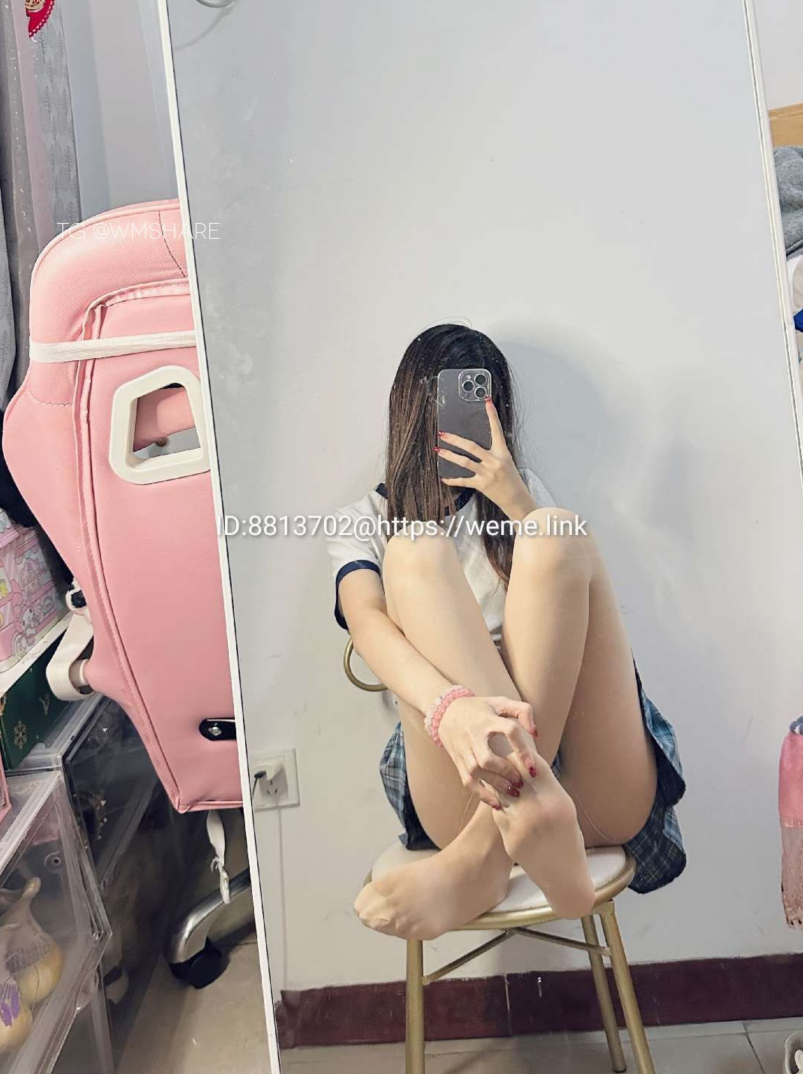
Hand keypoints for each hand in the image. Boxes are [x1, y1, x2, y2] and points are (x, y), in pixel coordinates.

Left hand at [436, 399, 535, 519]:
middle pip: (472, 446)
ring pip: (464, 462)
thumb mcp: (506, 461)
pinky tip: (444, 477)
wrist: (517, 499)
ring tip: (439, 450)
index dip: (492, 415)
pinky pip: (463, 480)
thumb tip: (475, 444)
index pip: (496, 430)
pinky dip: (452, 479)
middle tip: (443, 434)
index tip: (487, 402)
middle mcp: (494, 461)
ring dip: (450, 455)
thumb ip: (493, 452)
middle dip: (455, 439)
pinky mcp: (481, 485)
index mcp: (503, 452)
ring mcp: (487, 473)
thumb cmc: (511, 479)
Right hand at [437, 694, 539, 808]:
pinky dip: (481, 795)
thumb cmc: (480, 708)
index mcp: (487, 719)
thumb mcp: (500, 702)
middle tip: (521, 782)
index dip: (522, 749)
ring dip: (496, 784)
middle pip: (487, 758)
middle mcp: (474, 735)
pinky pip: (468, 781)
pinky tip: (497, 803)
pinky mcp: (458, 761)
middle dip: (506, 772)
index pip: (509, 731)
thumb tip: (535, 733)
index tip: (533, 766)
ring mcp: (464, 749)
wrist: (446, 711)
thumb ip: (523, 711)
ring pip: (476, 772)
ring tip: (514, 792)